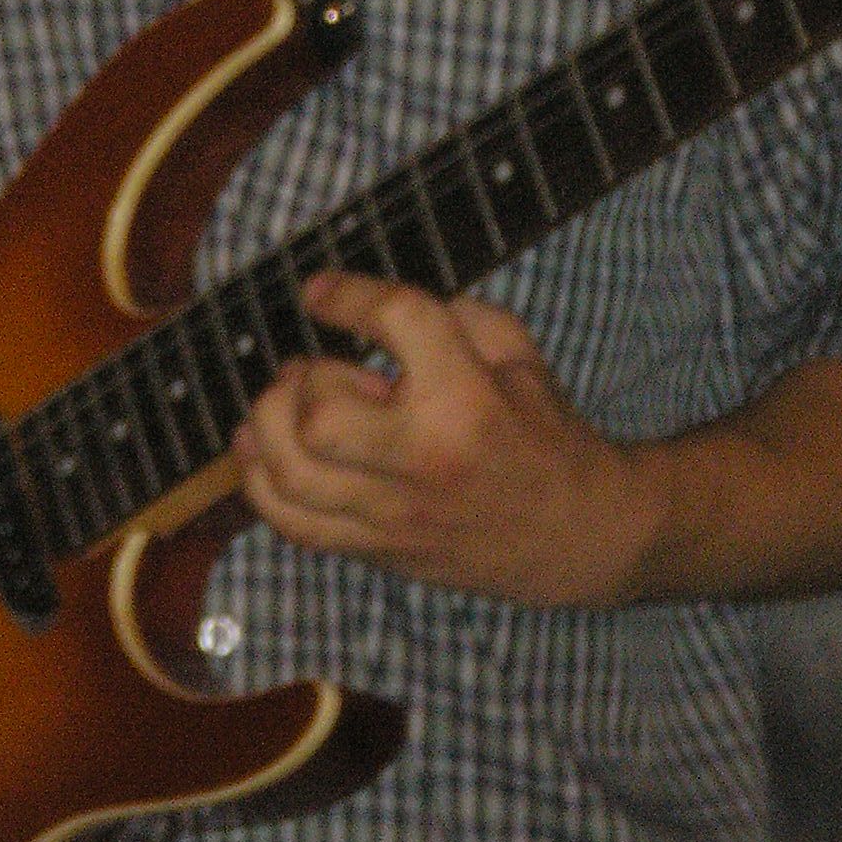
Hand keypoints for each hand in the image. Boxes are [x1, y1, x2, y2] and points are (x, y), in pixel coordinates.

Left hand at [233, 270, 652, 605]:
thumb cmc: (545, 434)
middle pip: (321, 415)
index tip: (318, 291)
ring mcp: (395, 515)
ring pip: (293, 475)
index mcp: (467, 399)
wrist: (581, 534)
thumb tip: (371, 307)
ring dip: (270, 427)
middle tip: (319, 371)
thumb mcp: (518, 355)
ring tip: (287, 406)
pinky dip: (260, 484)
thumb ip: (452, 316)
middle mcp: (424, 459)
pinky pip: (292, 525)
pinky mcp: (378, 550)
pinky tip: (265, 451)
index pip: (395, 321)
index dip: (346, 295)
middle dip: (306, 380)